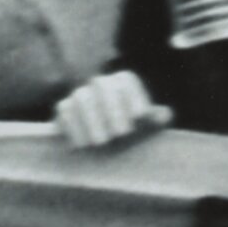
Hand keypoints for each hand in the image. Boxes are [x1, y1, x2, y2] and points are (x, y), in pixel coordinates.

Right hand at [50, 70, 168, 153]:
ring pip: (83, 99)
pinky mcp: (63, 109)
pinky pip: (65, 113)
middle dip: (113, 109)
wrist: (104, 144)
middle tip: (123, 133)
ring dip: (92, 121)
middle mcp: (100, 84)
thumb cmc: (133, 132)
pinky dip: (74, 129)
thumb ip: (158, 118)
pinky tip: (83, 144)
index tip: (141, 117)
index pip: (126, 81)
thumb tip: (164, 115)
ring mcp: (80, 95)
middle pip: (102, 86)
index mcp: (123, 82)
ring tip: (102, 142)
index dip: (134, 97)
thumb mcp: (149, 126)